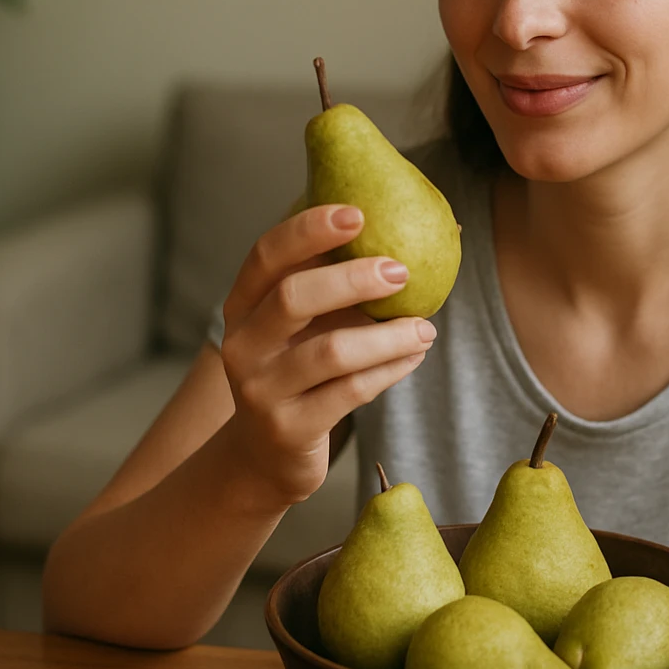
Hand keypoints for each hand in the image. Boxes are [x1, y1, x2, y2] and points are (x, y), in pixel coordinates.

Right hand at [216, 203, 435, 507]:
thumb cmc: (299, 370)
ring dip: (388, 335)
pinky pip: (350, 391)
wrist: (266, 455)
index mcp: (242, 305)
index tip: (357, 214)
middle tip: (402, 271)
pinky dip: (390, 369)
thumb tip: (427, 228)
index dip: (307, 230)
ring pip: (331, 351)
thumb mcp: (304, 325)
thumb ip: (338, 280)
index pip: (266, 256)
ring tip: (426, 328)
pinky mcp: (289, 428)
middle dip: (352, 278)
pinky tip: (415, 355)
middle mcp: (243, 344)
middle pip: (293, 297)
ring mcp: (261, 390)